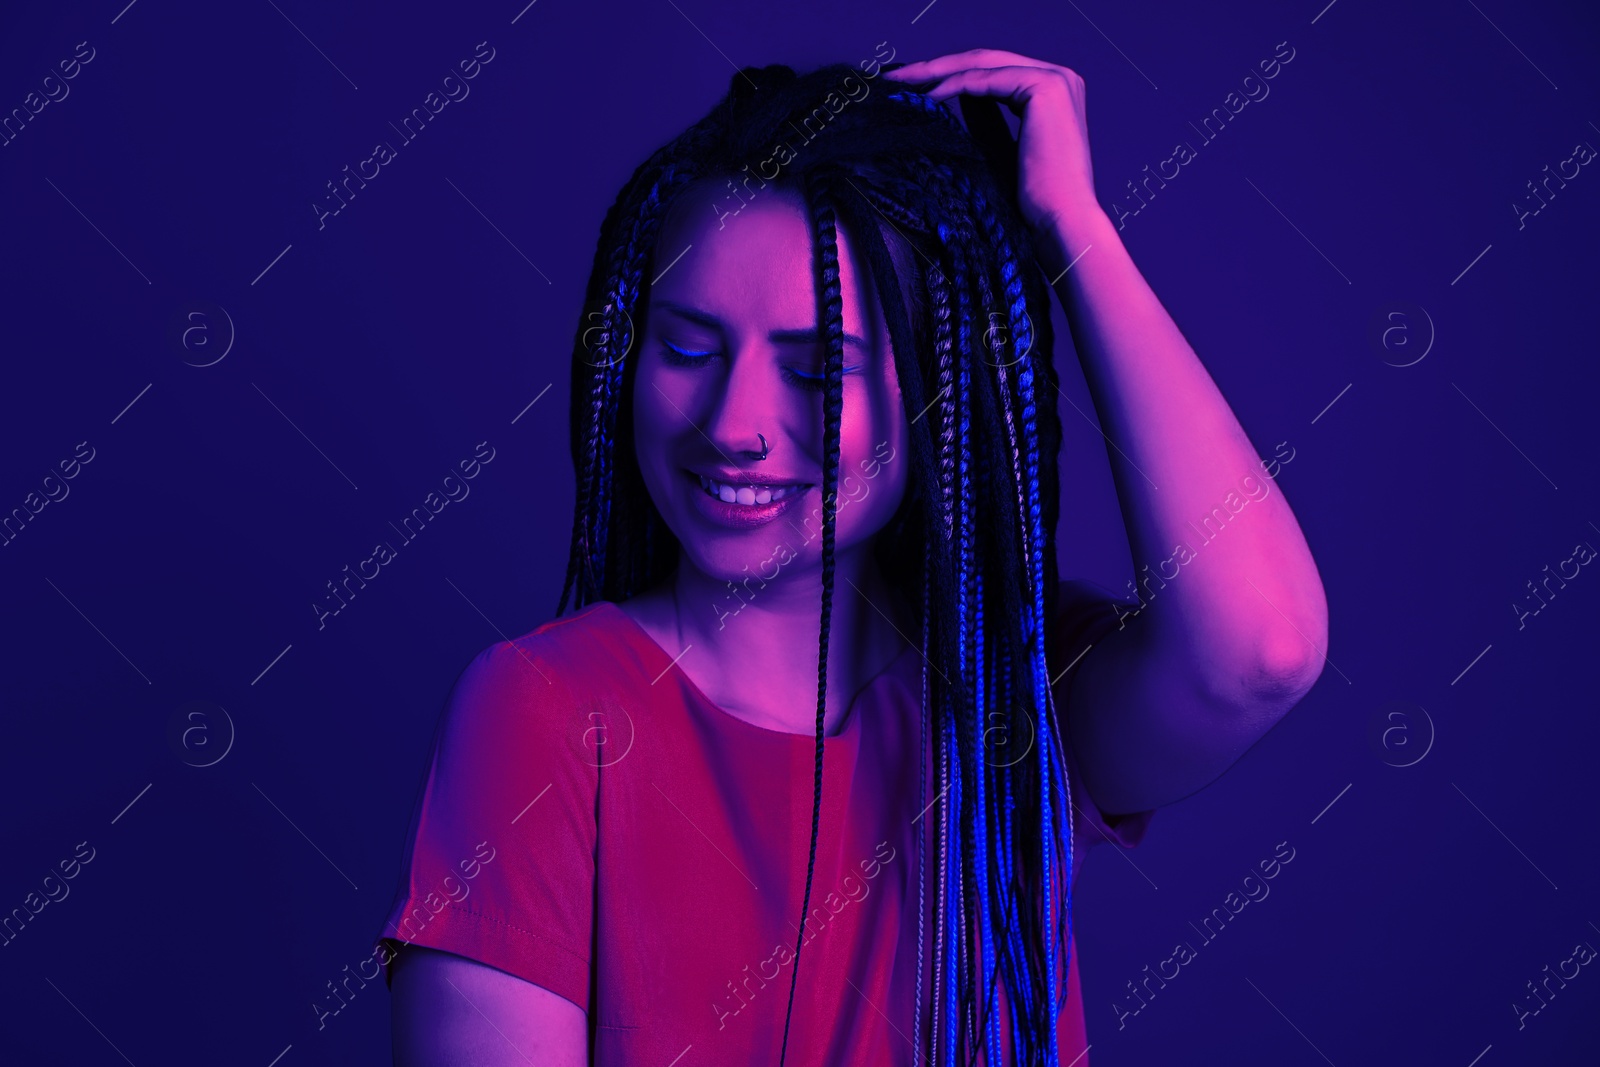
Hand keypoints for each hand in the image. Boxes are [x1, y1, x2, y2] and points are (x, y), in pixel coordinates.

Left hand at [884, 49, 1101, 245]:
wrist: (1060, 223)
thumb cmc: (1033, 203)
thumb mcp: (1000, 150)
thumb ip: (985, 118)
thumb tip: (954, 91)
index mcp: (1053, 91)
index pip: (992, 70)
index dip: (949, 73)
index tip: (912, 84)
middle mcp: (1060, 77)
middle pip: (986, 61)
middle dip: (937, 66)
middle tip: (895, 75)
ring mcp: (1056, 78)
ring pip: (983, 63)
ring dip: (937, 70)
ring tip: (900, 81)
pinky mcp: (1046, 86)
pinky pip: (986, 79)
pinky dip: (952, 85)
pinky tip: (925, 96)